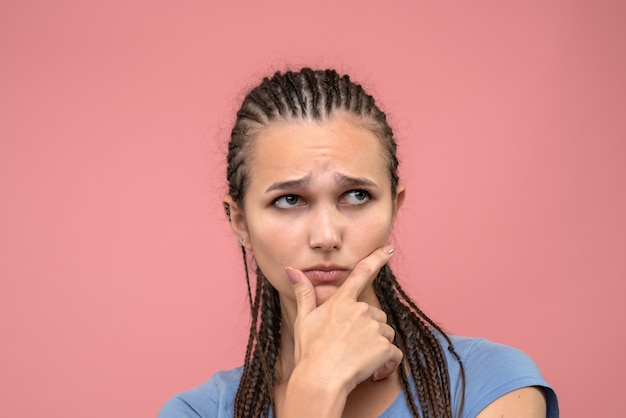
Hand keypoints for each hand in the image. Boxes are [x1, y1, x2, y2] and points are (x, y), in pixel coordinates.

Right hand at [285, 245, 402, 391]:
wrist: (320, 379)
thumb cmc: (310, 351)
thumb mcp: (303, 319)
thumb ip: (303, 292)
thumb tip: (291, 269)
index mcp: (342, 301)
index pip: (361, 274)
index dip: (376, 259)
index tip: (389, 249)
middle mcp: (360, 310)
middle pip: (376, 315)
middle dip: (369, 330)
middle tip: (351, 348)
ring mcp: (374, 328)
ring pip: (385, 333)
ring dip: (378, 346)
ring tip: (359, 360)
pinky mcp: (384, 347)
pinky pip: (394, 354)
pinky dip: (387, 364)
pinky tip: (374, 372)